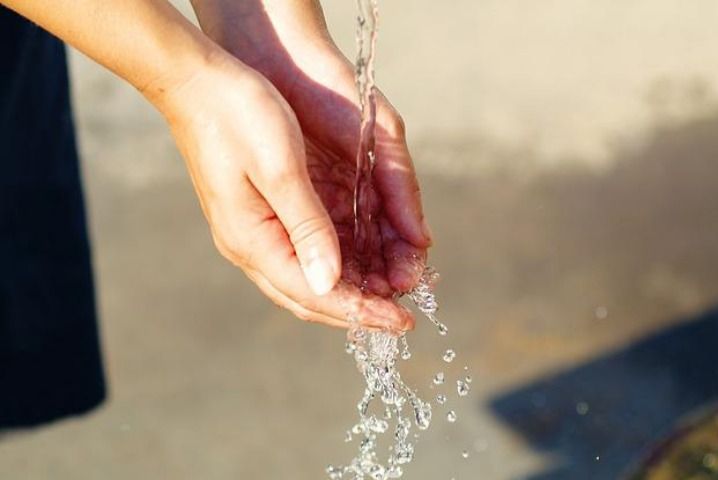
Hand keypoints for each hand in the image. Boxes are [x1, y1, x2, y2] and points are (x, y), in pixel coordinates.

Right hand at [190, 0, 432, 310]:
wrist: (196, 81)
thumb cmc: (238, 115)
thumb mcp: (281, 169)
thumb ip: (307, 228)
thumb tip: (329, 283)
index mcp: (252, 240)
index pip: (314, 294)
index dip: (361, 311)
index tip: (402, 322)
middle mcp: (249, 245)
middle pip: (309, 296)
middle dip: (358, 310)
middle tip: (401, 317)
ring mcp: (251, 231)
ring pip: (306, 278)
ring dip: (349, 290)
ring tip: (389, 292)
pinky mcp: (258, 214)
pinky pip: (301, 254)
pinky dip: (335, 264)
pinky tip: (361, 262)